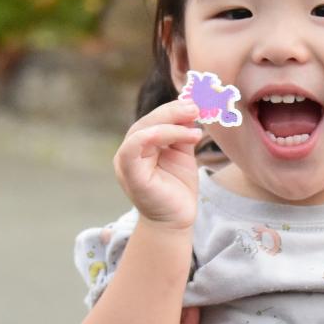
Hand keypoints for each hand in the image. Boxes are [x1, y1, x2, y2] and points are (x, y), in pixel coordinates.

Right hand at [114, 96, 204, 228]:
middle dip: (172, 112)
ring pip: (141, 131)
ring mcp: (126, 163)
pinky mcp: (130, 175)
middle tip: (196, 108)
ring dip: (170, 123)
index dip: (173, 109)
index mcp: (139, 145)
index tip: (196, 104)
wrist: (177, 219)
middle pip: (146, 122)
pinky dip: (156, 135)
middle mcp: (129, 151)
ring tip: (195, 125)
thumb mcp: (182, 153)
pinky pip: (133, 148)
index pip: (152, 120)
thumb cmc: (178, 187)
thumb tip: (190, 107)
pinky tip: (186, 135)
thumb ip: (182, 132)